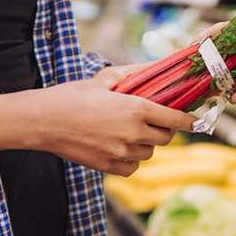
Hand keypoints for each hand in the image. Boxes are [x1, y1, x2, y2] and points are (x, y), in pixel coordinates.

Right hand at [36, 74, 194, 175]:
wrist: (43, 121)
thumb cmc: (72, 96)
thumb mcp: (104, 79)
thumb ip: (133, 74)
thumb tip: (154, 67)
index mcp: (136, 108)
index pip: (176, 119)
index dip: (188, 120)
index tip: (193, 120)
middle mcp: (134, 133)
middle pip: (166, 138)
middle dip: (164, 130)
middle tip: (154, 123)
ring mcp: (122, 152)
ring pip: (149, 153)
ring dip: (145, 145)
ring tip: (129, 133)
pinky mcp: (109, 167)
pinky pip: (133, 168)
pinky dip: (131, 160)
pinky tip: (119, 148)